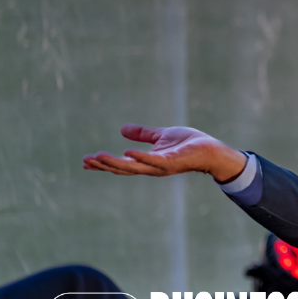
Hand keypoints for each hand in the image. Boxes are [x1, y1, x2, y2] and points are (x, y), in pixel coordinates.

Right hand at [83, 125, 247, 181]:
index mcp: (147, 162)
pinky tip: (127, 152)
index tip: (85, 162)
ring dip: (115, 163)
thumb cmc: (189, 144)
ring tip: (98, 157)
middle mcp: (151, 167)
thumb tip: (122, 129)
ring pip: (133, 167)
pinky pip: (153, 161)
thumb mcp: (161, 136)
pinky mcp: (172, 162)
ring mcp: (161, 166)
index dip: (104, 163)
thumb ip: (143, 134)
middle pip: (123, 168)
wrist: (211, 149)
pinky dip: (140, 157)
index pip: (121, 164)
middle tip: (86, 161)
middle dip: (104, 165)